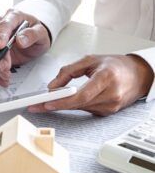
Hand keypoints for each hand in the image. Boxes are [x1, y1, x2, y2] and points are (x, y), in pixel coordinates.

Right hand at [0, 9, 50, 86]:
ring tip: (6, 76)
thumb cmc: (36, 33)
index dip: (0, 37)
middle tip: (6, 68)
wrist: (34, 40)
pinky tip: (3, 79)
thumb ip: (33, 34)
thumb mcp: (41, 33)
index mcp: (12, 16)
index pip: (2, 26)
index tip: (0, 48)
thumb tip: (20, 39)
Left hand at [29, 55, 153, 115]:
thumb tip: (52, 87)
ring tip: (45, 102)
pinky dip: (73, 105)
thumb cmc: (115, 65)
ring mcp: (110, 106)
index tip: (46, 103)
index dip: (62, 101)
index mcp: (107, 77)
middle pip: (77, 104)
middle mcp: (111, 94)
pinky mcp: (107, 112)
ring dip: (62, 106)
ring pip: (79, 108)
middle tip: (36, 106)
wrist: (137, 75)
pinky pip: (85, 109)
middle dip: (55, 105)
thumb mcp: (90, 60)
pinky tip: (65, 101)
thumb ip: (68, 71)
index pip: (81, 95)